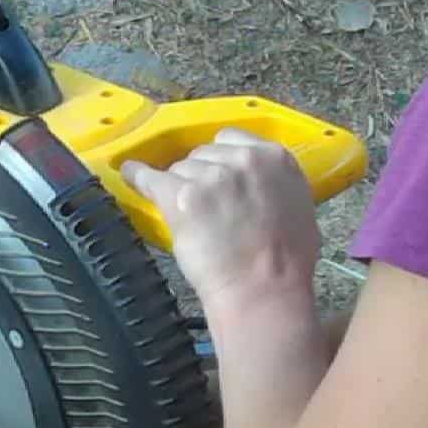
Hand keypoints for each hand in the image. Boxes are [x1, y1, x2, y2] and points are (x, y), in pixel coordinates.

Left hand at [121, 128, 321, 307]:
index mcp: (275, 158)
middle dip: (199, 175)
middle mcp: (242, 159)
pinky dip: (138, 178)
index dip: (218, 158)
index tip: (213, 173)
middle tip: (203, 206)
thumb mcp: (297, 207)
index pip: (231, 138)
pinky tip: (130, 175)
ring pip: (179, 169)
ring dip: (179, 188)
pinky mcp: (180, 196)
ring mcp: (210, 176)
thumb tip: (256, 183)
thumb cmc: (285, 262)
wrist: (262, 289)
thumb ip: (273, 183)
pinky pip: (150, 178)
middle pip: (202, 154)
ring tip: (188, 217)